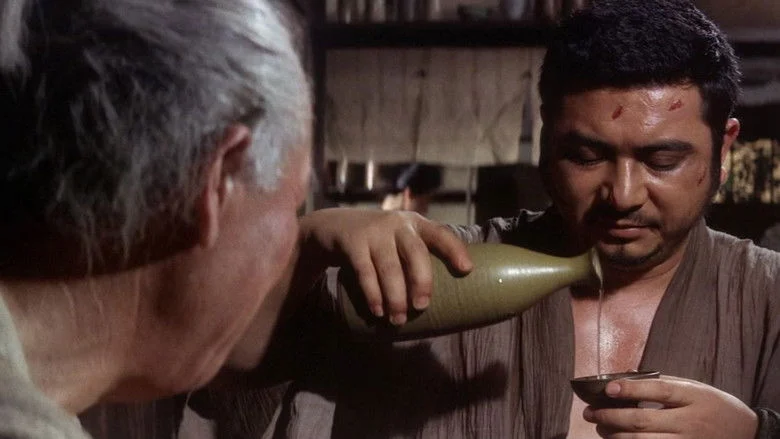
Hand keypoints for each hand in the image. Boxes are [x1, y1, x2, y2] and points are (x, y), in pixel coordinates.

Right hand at [298, 208, 472, 324]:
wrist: (334, 226)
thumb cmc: (378, 241)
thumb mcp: (399, 239)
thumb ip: (418, 256)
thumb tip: (447, 298)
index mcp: (416, 224)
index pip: (440, 234)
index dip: (454, 250)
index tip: (467, 269)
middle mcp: (397, 224)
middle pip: (415, 253)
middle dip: (421, 282)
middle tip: (422, 306)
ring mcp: (374, 232)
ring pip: (390, 268)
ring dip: (395, 297)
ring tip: (398, 320)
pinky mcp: (353, 242)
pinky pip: (365, 272)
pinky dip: (373, 294)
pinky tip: (378, 310)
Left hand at [583, 375, 757, 437]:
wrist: (745, 431)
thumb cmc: (713, 405)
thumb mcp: (694, 387)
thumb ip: (663, 383)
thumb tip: (625, 377)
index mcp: (691, 397)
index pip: (658, 391)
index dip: (631, 389)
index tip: (608, 388)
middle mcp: (689, 422)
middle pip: (643, 421)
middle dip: (611, 416)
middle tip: (591, 412)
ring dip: (615, 435)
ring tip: (599, 427)